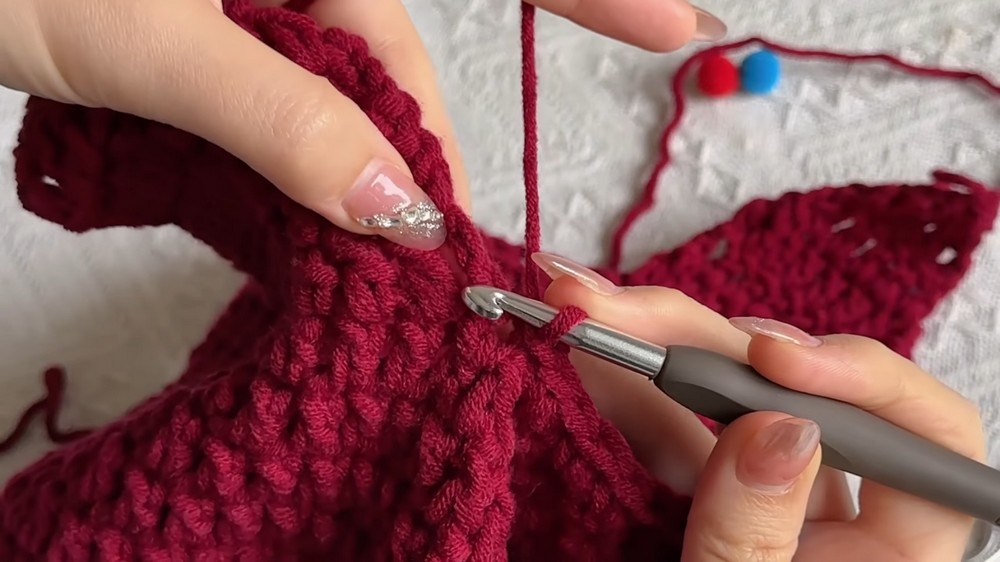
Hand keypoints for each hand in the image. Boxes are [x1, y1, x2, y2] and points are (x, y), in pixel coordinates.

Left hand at [0, 0, 724, 249]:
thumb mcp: (136, 39)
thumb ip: (278, 116)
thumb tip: (401, 205)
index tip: (676, 29)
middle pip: (387, 45)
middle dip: (406, 143)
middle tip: (417, 246)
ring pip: (330, 77)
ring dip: (338, 159)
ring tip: (341, 233)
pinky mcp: (207, 22)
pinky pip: (278, 83)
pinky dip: (288, 144)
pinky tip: (280, 187)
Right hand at [532, 252, 985, 560]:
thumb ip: (755, 539)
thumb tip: (779, 426)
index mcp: (893, 559)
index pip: (926, 441)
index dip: (862, 376)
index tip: (772, 358)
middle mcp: (844, 518)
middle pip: (799, 395)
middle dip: (702, 343)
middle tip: (617, 311)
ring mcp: (777, 505)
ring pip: (728, 403)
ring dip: (650, 351)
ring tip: (581, 311)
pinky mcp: (720, 503)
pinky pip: (681, 438)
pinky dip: (631, 397)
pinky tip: (591, 359)